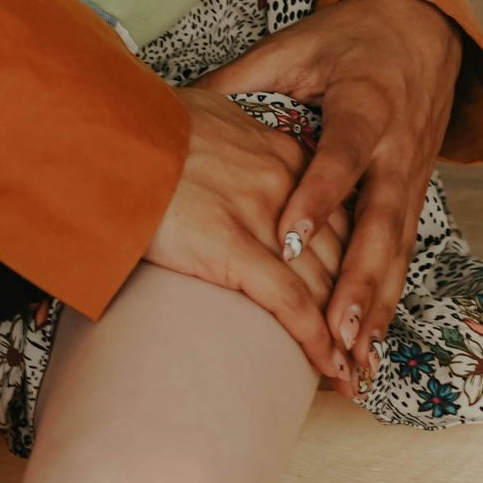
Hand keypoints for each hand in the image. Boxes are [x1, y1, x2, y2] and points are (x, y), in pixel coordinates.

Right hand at [146, 90, 352, 386]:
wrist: (113, 133)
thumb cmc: (147, 123)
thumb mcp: (204, 110)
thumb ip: (229, 131)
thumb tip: (220, 137)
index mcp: (279, 152)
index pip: (334, 211)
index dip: (352, 255)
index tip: (358, 286)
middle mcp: (283, 186)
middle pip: (340, 253)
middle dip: (357, 303)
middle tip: (369, 345)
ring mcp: (261, 217)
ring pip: (324, 285)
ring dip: (345, 335)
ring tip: (357, 372)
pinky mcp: (232, 248)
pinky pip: (290, 303)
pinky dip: (316, 341)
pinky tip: (331, 368)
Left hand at [201, 0, 461, 393]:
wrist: (421, 30)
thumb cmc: (349, 38)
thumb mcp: (295, 46)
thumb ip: (246, 77)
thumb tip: (180, 98)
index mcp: (363, 107)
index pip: (338, 160)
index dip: (314, 200)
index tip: (285, 241)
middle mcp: (394, 149)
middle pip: (379, 222)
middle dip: (358, 281)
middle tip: (334, 331)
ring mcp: (411, 177)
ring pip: (398, 250)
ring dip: (377, 306)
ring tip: (355, 357)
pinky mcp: (414, 196)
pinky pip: (404, 254)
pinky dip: (387, 299)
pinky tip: (370, 341)